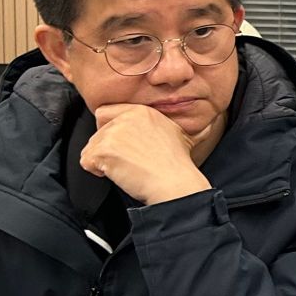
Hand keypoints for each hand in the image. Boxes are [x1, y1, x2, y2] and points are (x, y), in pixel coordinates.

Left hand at [79, 104, 209, 205]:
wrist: (175, 184)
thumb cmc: (178, 165)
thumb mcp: (182, 136)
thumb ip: (176, 126)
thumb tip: (209, 124)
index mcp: (142, 111)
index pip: (107, 112)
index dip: (110, 129)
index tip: (122, 144)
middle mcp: (126, 117)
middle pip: (97, 129)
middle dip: (106, 146)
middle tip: (127, 159)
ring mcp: (114, 133)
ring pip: (91, 146)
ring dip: (103, 161)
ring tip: (127, 168)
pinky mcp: (104, 150)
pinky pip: (86, 161)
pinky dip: (97, 171)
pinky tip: (119, 174)